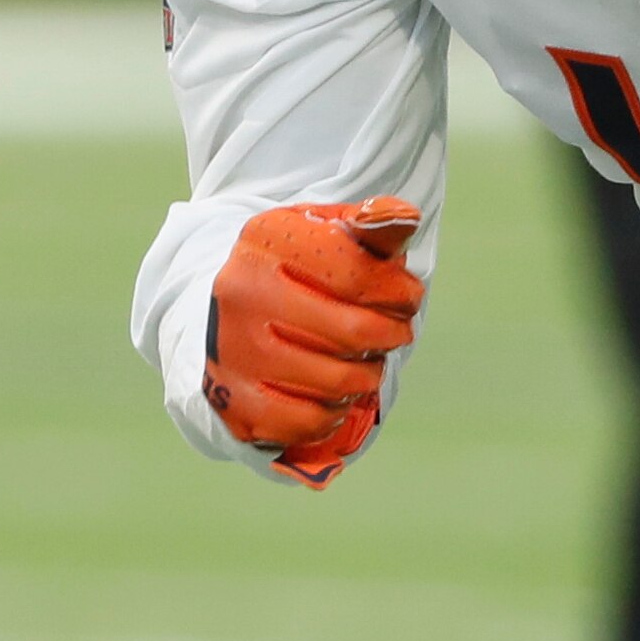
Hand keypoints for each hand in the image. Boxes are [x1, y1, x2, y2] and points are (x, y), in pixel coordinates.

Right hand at [202, 197, 424, 488]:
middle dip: (391, 335)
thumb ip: (373, 226)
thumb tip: (404, 218)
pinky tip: (336, 395)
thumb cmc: (299, 270)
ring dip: (367, 376)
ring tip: (367, 361)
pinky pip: (306, 422)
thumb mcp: (329, 234)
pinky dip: (333, 413)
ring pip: (335, 383)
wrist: (232, 313)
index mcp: (266, 240)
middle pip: (352, 332)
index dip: (399, 292)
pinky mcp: (230, 400)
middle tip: (395, 332)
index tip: (409, 297)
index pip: (356, 274)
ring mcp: (230, 350)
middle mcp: (240, 292)